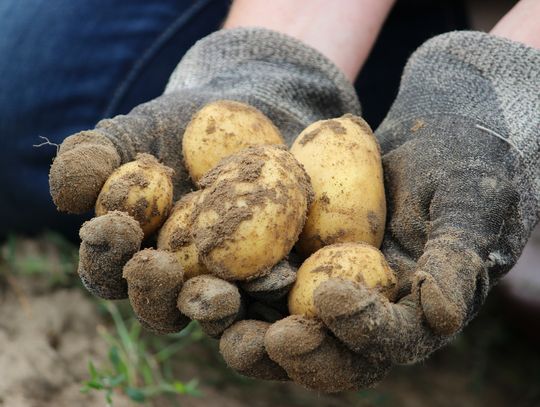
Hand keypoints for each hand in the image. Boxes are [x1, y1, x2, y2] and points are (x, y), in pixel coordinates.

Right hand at [48, 28, 359, 339]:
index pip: (108, 269)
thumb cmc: (183, 128)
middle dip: (156, 294)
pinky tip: (282, 278)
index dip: (106, 252)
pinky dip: (273, 295)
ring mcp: (230, 286)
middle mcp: (180, 282)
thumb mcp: (133, 133)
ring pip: (218, 317)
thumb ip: (92, 159)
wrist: (255, 117)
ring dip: (215, 311)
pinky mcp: (276, 279)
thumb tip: (67, 195)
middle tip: (161, 268)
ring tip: (221, 295)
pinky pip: (274, 298)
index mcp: (136, 256)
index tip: (117, 223)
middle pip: (162, 308)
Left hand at [220, 31, 539, 391]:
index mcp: (408, 315)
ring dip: (239, 325)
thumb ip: (458, 260)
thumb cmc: (464, 169)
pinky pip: (251, 276)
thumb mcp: (470, 208)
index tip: (332, 296)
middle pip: (322, 352)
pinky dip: (223, 275)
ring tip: (209, 305)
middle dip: (290, 351)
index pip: (385, 341)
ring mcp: (318, 287)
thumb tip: (443, 316)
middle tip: (258, 339)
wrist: (431, 134)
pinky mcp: (286, 257)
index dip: (359, 330)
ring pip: (275, 324)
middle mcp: (359, 313)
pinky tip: (192, 261)